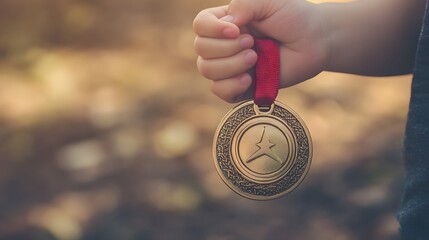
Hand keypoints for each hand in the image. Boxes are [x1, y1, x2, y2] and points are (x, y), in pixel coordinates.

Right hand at [193, 0, 329, 102]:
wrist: (315, 42)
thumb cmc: (293, 17)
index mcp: (226, 22)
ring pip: (207, 70)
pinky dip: (231, 86)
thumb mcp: (269, 1)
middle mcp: (223, 43)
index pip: (200, 25)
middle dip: (226, 48)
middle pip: (201, 49)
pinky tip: (249, 79)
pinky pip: (220, 91)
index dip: (212, 30)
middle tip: (253, 43)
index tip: (237, 30)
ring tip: (255, 58)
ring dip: (231, 65)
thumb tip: (226, 25)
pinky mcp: (240, 86)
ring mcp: (230, 66)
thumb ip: (244, 4)